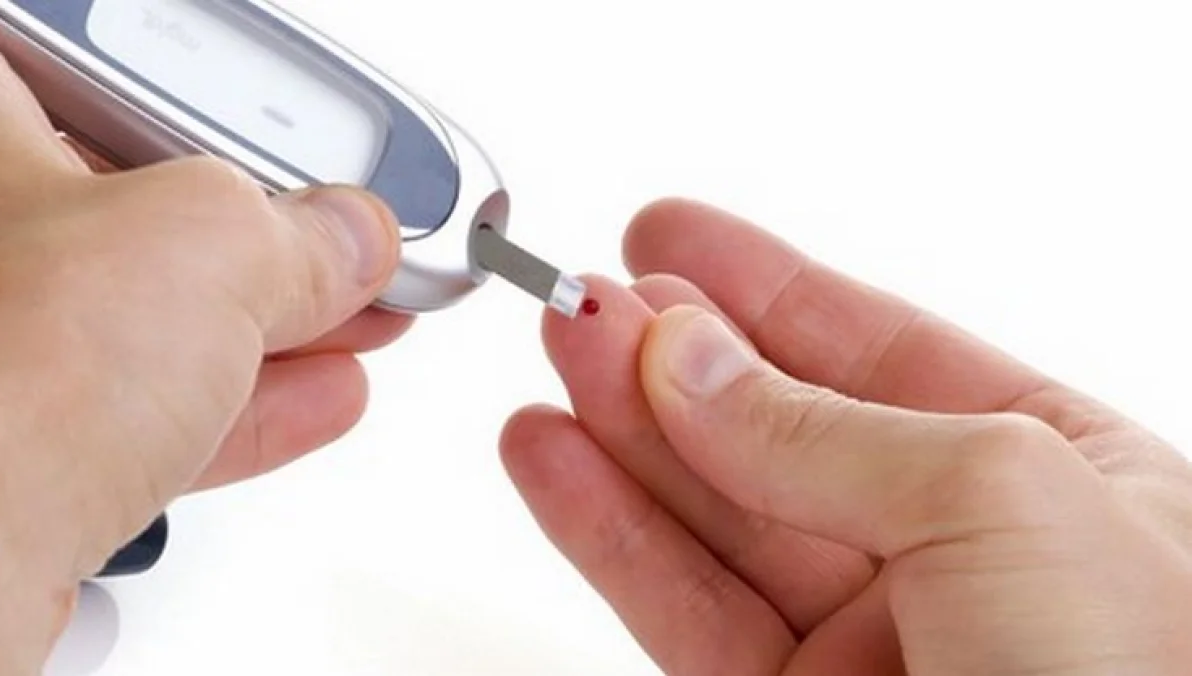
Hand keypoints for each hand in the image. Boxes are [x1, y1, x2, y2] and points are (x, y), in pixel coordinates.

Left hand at [0, 51, 406, 671]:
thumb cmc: (6, 378)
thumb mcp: (210, 244)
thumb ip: (300, 230)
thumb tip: (346, 239)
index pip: (116, 93)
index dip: (228, 126)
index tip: (310, 165)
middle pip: (146, 215)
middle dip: (272, 241)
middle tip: (351, 252)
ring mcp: (1, 350)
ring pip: (157, 323)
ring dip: (278, 329)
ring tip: (363, 324)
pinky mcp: (26, 445)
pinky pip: (155, 409)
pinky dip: (247, 404)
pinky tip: (319, 396)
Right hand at [501, 199, 1191, 673]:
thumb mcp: (1003, 500)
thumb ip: (828, 427)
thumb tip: (692, 355)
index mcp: (1052, 474)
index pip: (880, 348)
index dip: (766, 286)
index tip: (670, 237)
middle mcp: (955, 555)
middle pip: (777, 426)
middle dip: (674, 353)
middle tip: (585, 297)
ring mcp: (869, 642)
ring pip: (714, 516)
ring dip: (622, 433)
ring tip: (553, 362)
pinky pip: (682, 608)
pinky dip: (609, 533)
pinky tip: (557, 463)